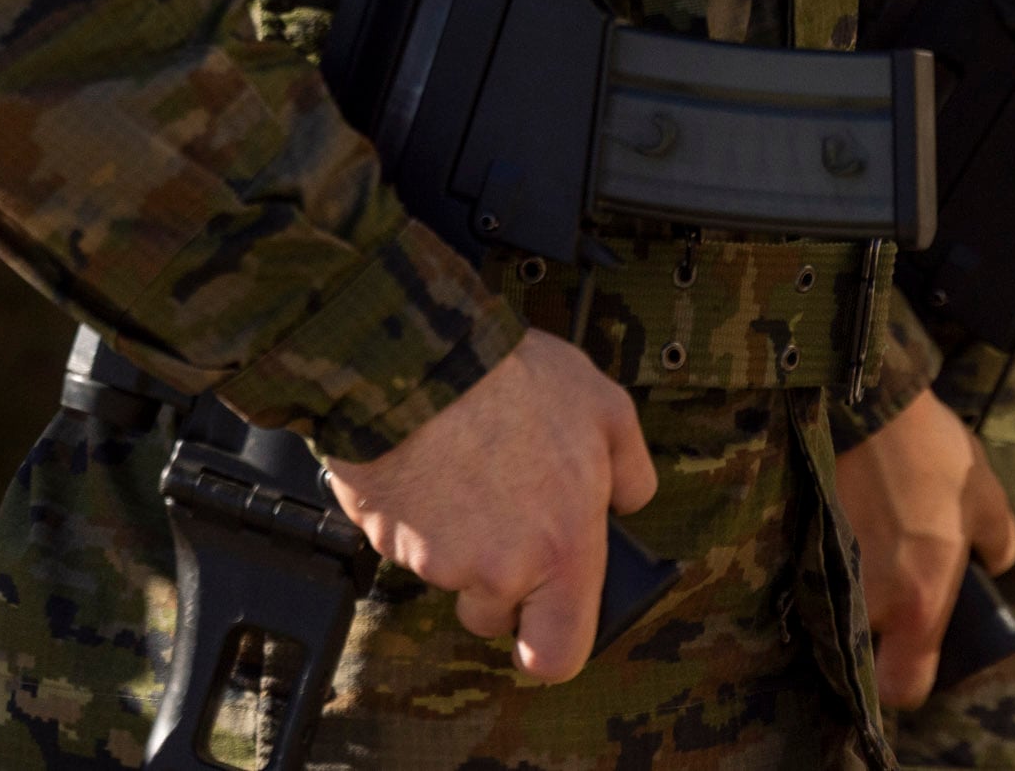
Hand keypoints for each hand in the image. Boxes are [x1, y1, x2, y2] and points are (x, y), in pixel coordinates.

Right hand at [324, 333, 657, 683]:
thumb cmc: (515, 379)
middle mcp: (498, 569)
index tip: (547, 618)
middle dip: (496, 581)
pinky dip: (415, 515)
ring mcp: (434, 559)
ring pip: (448, 574)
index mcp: (561, 550)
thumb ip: (631, 472)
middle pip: (493, 616)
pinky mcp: (384, 537)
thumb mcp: (607, 409)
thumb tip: (629, 504)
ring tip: (466, 469)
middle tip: (503, 515)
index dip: (550, 643)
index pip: (558, 658)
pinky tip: (431, 463)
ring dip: (455, 540)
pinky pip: (404, 543)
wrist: (420, 356)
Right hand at [834, 390, 1014, 708]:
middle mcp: (869, 606)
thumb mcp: (987, 499)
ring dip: (852, 600)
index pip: (903, 689)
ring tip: (870, 556)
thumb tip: (994, 564)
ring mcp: (828, 580)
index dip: (910, 680)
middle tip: (895, 596)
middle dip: (877, 636)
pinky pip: (817, 579)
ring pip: (838, 616)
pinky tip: (848, 532)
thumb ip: (998, 543)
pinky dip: (831, 567)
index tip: (917, 653)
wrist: (863, 406)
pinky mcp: (801, 549)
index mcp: (920, 605)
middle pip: (863, 654)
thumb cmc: (932, 457)